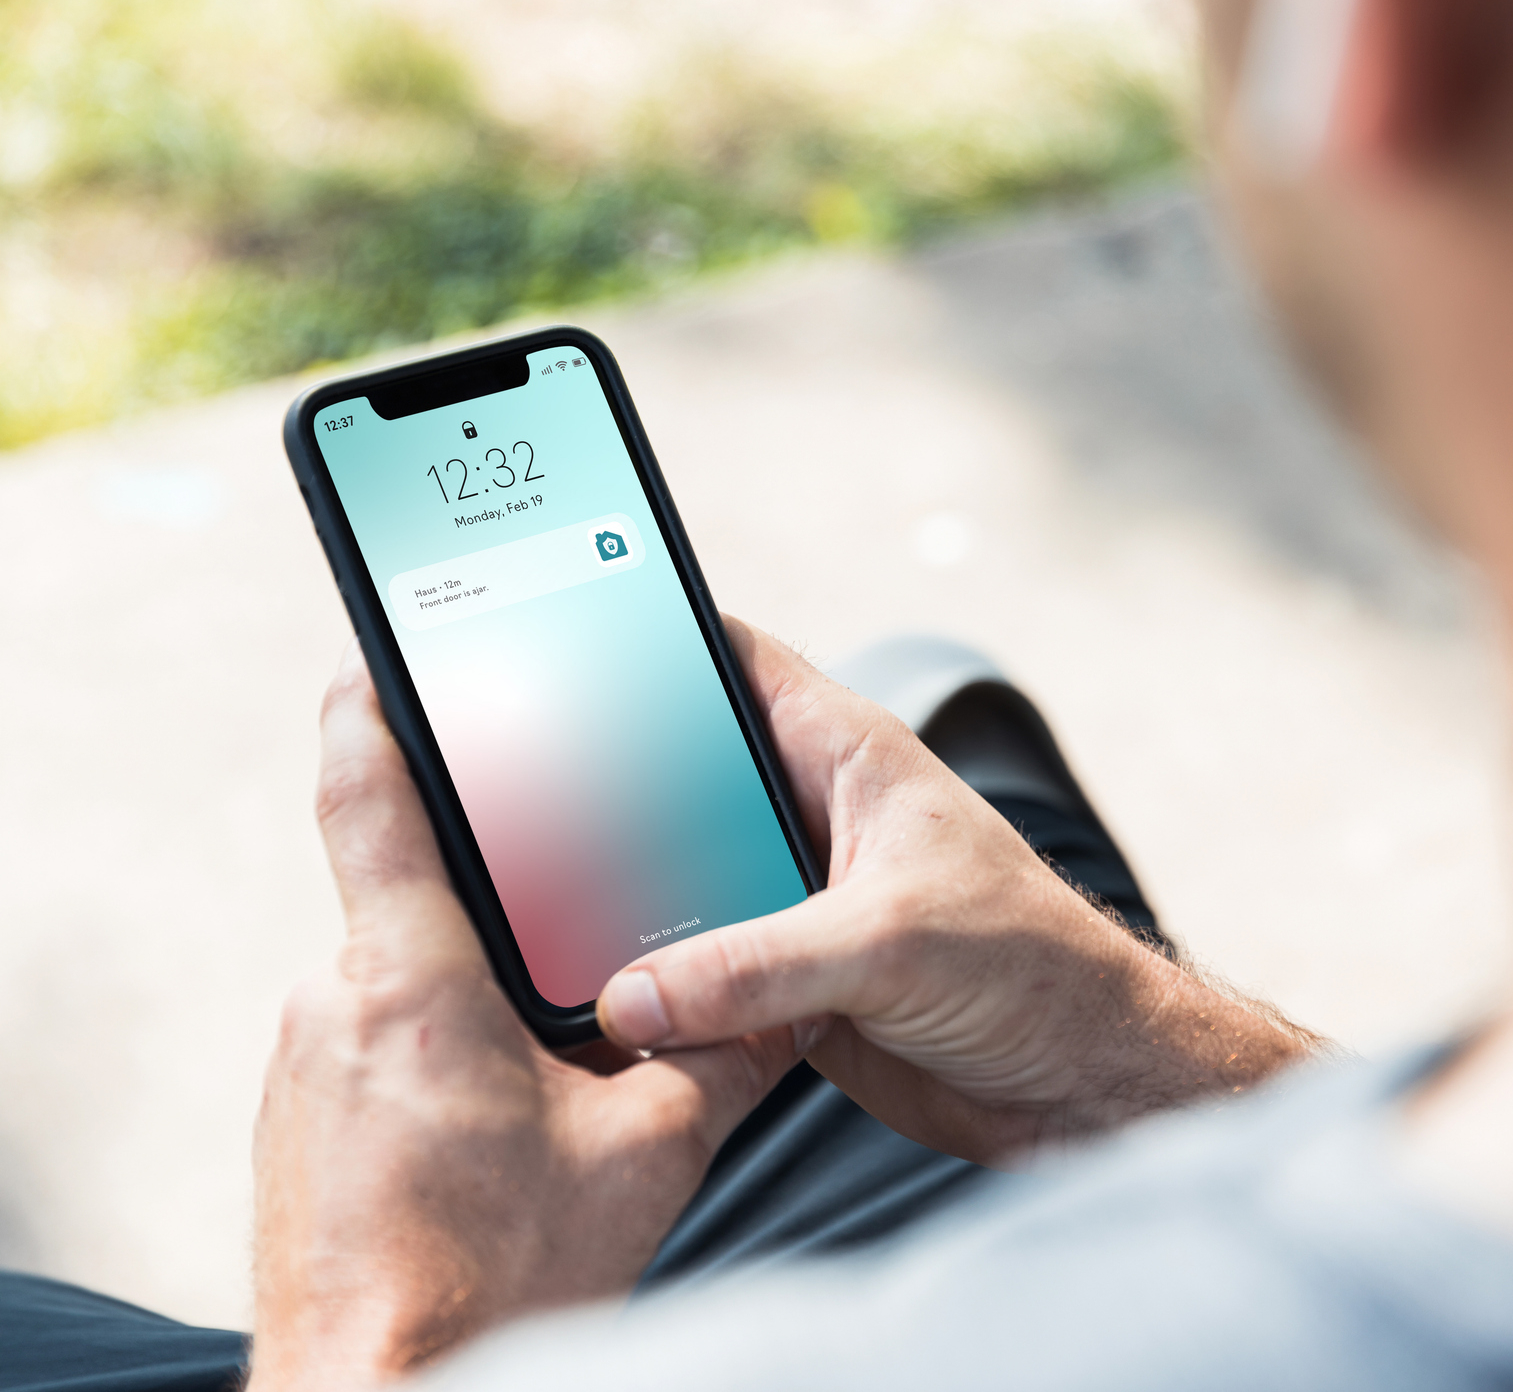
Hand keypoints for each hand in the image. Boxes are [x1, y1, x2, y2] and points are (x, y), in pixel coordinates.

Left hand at [249, 644, 798, 1389]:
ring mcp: (305, 1071)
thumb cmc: (494, 1282)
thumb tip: (784, 1008)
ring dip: (476, 1004)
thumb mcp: (648, 1155)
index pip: (371, 803)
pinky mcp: (299, 1128)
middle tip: (574, 937)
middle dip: (500, 910)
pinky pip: (376, 1048)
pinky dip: (441, 1060)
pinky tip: (498, 1134)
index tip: (378, 660)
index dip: (374, 714)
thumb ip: (720, 1057)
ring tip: (550, 1076)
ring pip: (402, 985)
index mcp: (414, 986)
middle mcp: (336, 1009)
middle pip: (414, 902)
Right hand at [596, 622, 1321, 1165]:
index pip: (735, 663)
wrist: (1085, 1083)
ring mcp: (798, 903)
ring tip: (537, 915)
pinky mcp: (791, 985)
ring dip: (626, 908)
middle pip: (683, 781)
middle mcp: (814, 820)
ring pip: (682, 886)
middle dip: (607, 791)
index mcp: (850, 757)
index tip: (560, 631)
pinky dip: (657, 990)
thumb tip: (631, 995)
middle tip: (511, 801)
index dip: (653, 638)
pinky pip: (698, 974)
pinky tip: (598, 1004)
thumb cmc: (1033, 970)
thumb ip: (754, 965)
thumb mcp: (887, 945)